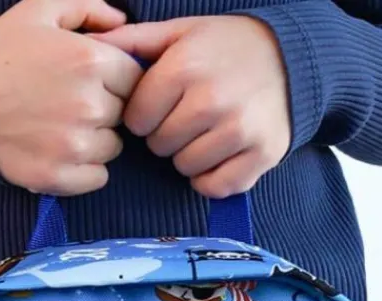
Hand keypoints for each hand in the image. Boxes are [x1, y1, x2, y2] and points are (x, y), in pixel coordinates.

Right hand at [0, 0, 142, 194]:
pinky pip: (98, 177)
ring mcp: (75, 146)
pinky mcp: (60, 177)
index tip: (90, 79)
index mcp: (91, 61)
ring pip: (112, 147)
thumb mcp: (38, 10)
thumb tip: (122, 20)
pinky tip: (60, 151)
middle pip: (125, 112)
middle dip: (105, 106)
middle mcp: (89, 105)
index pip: (134, 77)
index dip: (114, 77)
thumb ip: (87, 5)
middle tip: (70, 101)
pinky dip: (84, 169)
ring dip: (95, 139)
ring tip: (62, 126)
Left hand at [92, 17, 290, 197]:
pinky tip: (218, 155)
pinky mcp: (261, 155)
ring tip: (205, 133)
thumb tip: (90, 42)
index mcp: (185, 68)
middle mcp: (212, 100)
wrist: (290, 57)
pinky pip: (216, 187)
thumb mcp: (180, 32)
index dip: (144, 115)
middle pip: (160, 146)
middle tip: (187, 117)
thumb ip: (134, 41)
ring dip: (189, 156)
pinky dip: (212, 178)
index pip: (137, 119)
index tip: (162, 105)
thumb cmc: (225, 47)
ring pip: (186, 168)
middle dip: (167, 135)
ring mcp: (240, 130)